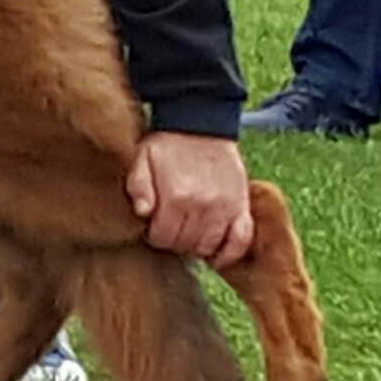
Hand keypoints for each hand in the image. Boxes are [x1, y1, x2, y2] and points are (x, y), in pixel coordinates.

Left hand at [125, 131, 253, 268]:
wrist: (201, 125)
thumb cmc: (168, 144)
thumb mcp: (142, 158)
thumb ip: (138, 186)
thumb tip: (142, 213)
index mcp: (175, 196)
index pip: (163, 238)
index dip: (155, 236)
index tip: (154, 227)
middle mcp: (202, 205)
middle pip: (186, 245)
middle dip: (174, 242)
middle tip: (171, 230)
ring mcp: (226, 207)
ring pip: (210, 246)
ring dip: (197, 247)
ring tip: (190, 235)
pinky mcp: (242, 206)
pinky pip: (241, 241)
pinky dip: (230, 253)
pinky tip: (217, 255)